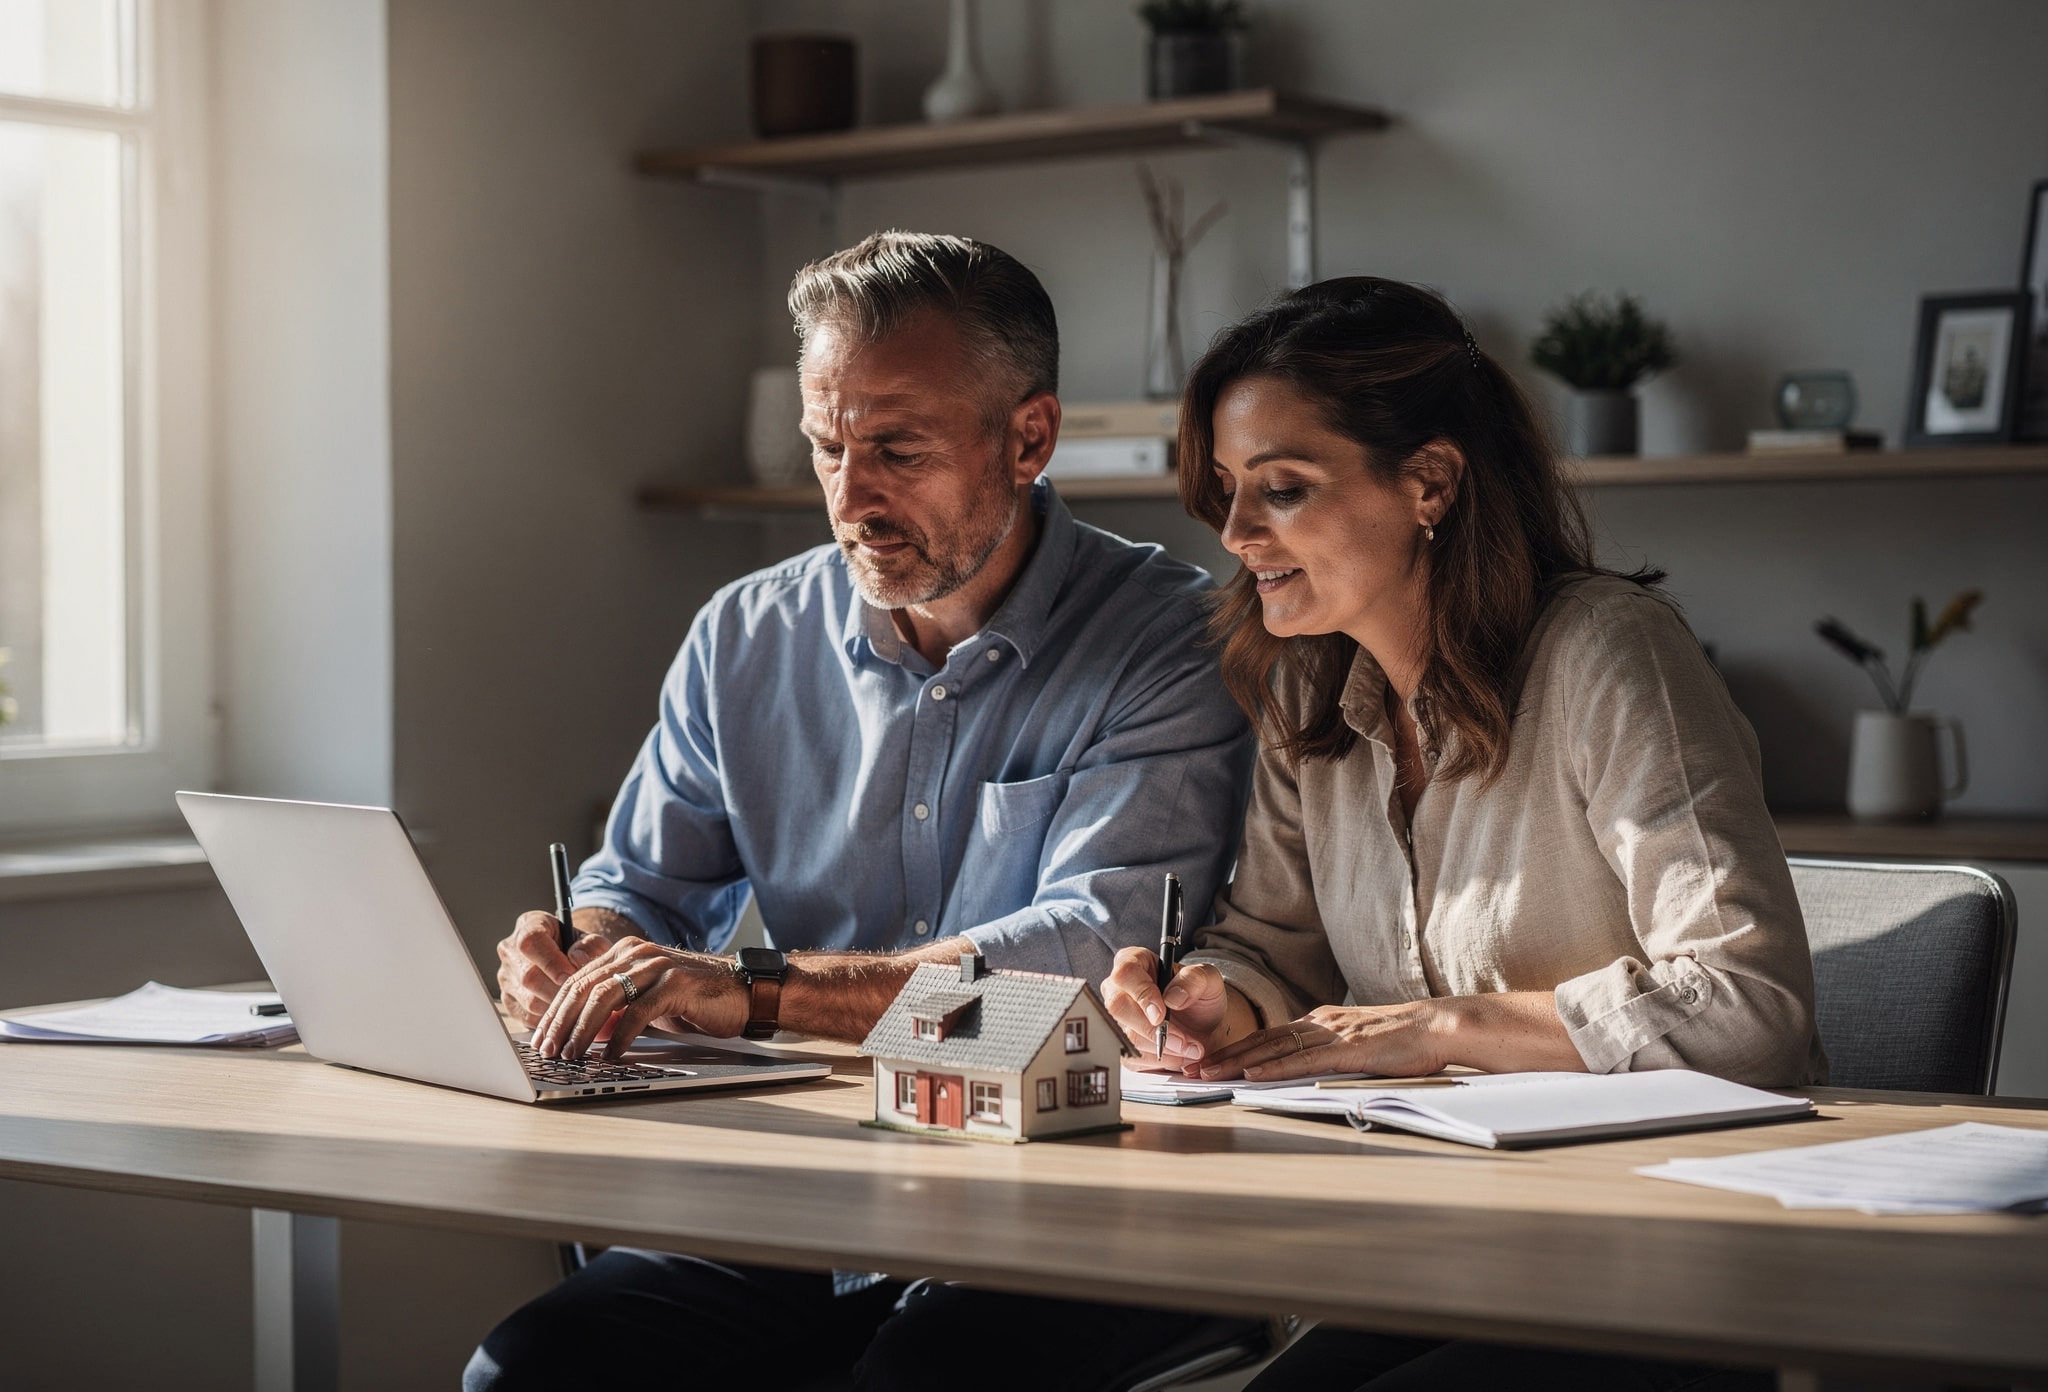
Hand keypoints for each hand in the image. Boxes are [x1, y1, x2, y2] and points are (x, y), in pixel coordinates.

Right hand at [495, 911, 608, 1026]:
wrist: (570, 960)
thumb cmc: (580, 948)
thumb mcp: (592, 941)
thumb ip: (591, 946)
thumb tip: (578, 959)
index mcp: (529, 925)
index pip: (531, 942)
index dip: (550, 962)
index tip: (570, 975)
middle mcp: (510, 950)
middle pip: (528, 977)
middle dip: (558, 990)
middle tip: (580, 995)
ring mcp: (506, 976)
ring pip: (528, 1001)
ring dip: (555, 1006)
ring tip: (575, 1002)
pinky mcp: (508, 999)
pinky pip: (527, 1016)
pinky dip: (548, 1019)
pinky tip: (564, 1011)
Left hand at [531, 937, 749, 1060]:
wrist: (745, 993)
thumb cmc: (697, 1000)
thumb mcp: (649, 1001)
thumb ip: (618, 1010)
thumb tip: (581, 1035)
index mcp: (626, 953)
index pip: (578, 981)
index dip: (555, 1012)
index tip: (542, 1039)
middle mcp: (638, 953)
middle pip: (585, 987)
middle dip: (561, 1023)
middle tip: (548, 1051)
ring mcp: (658, 966)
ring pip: (605, 997)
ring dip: (583, 1031)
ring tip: (573, 1055)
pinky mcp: (677, 984)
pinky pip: (638, 1012)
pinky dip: (620, 1036)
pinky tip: (610, 1055)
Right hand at [1101, 946, 1236, 1072]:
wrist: (1204, 1023)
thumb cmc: (1200, 995)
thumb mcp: (1208, 979)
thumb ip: (1194, 979)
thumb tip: (1172, 997)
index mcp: (1135, 961)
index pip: (1125, 973)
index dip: (1141, 994)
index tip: (1161, 1014)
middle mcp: (1119, 988)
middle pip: (1118, 1007)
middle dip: (1152, 1029)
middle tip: (1183, 1039)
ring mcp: (1119, 1017)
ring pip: (1127, 1035)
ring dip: (1162, 1048)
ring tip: (1190, 1047)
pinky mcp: (1123, 1043)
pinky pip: (1133, 1057)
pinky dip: (1160, 1060)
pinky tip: (1179, 1054)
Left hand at [1195, 1001, 1450, 1082]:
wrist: (1436, 1028)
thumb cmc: (1403, 1041)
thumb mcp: (1358, 1043)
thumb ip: (1332, 1050)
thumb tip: (1308, 1067)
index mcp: (1322, 1021)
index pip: (1269, 1035)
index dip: (1236, 1048)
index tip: (1209, 1061)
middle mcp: (1320, 1023)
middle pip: (1262, 1040)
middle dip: (1224, 1055)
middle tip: (1192, 1069)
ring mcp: (1332, 1035)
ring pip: (1274, 1049)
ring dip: (1238, 1063)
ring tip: (1209, 1074)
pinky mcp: (1347, 1050)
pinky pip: (1302, 1060)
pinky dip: (1274, 1068)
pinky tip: (1252, 1075)